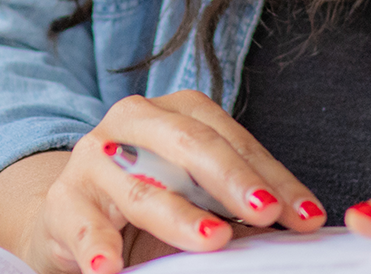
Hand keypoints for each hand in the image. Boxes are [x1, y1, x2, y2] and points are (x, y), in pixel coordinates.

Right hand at [0, 91, 328, 272]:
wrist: (72, 215)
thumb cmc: (150, 198)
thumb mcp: (196, 193)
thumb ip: (238, 203)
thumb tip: (301, 224)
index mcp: (174, 112)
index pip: (231, 139)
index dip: (272, 177)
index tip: (307, 216)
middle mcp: (131, 124)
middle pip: (187, 144)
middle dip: (231, 179)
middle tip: (266, 212)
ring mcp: (93, 160)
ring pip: (140, 187)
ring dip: (178, 217)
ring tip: (211, 241)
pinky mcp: (63, 200)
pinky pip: (82, 223)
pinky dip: (97, 245)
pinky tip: (111, 267)